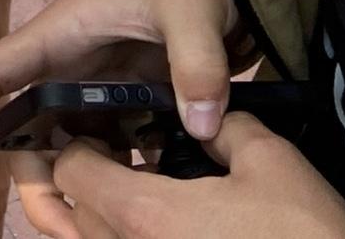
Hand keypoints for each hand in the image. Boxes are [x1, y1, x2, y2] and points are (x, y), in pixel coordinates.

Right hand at [0, 0, 246, 235]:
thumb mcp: (191, 8)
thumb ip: (196, 63)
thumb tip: (200, 128)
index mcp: (58, 37)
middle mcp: (66, 69)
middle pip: (25, 133)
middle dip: (36, 183)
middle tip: (73, 229)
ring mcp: (95, 92)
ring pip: (64, 152)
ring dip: (79, 193)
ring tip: (114, 227)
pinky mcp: (126, 108)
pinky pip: (110, 155)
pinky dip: (121, 186)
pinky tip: (153, 207)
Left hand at [43, 114, 344, 238]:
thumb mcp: (273, 162)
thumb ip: (225, 126)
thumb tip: (203, 117)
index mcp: (144, 215)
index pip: (71, 170)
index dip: (81, 143)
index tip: (111, 132)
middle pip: (74, 213)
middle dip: (88, 183)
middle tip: (126, 163)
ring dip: (104, 221)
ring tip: (148, 199)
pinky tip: (174, 232)